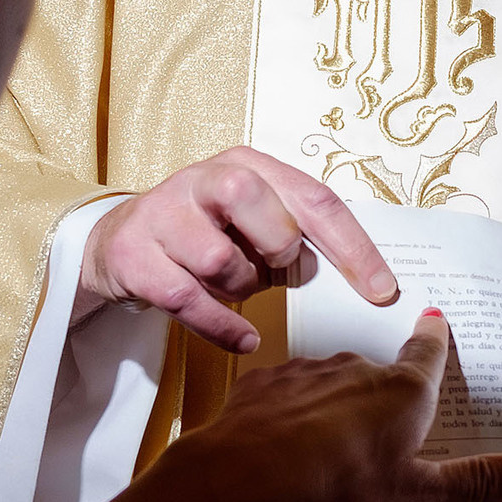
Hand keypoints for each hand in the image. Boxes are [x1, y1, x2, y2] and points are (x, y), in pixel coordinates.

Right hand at [79, 146, 397, 352]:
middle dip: (277, 248)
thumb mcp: (252, 222)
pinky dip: (222, 327)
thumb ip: (297, 234)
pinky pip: (188, 300)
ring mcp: (163, 215)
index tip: (382, 290)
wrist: (119, 243)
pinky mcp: (136, 257)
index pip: (313, 198)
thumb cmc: (205, 233)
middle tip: (272, 267)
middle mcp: (203, 178)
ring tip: (234, 286)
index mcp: (247, 164)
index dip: (352, 247)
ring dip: (239, 288)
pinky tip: (241, 337)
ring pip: (219, 260)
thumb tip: (354, 278)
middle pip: (255, 203)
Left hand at [179, 310, 501, 501]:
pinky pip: (284, 395)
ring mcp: (306, 374)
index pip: (427, 355)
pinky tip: (282, 442)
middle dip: (379, 395)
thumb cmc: (340, 485)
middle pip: (376, 374)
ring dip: (332, 404)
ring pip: (328, 382)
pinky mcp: (264, 386)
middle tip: (379, 425)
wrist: (248, 475)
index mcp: (402, 394)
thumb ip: (475, 482)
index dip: (434, 340)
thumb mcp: (417, 496)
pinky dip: (288, 412)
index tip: (436, 320)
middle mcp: (356, 370)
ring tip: (328, 444)